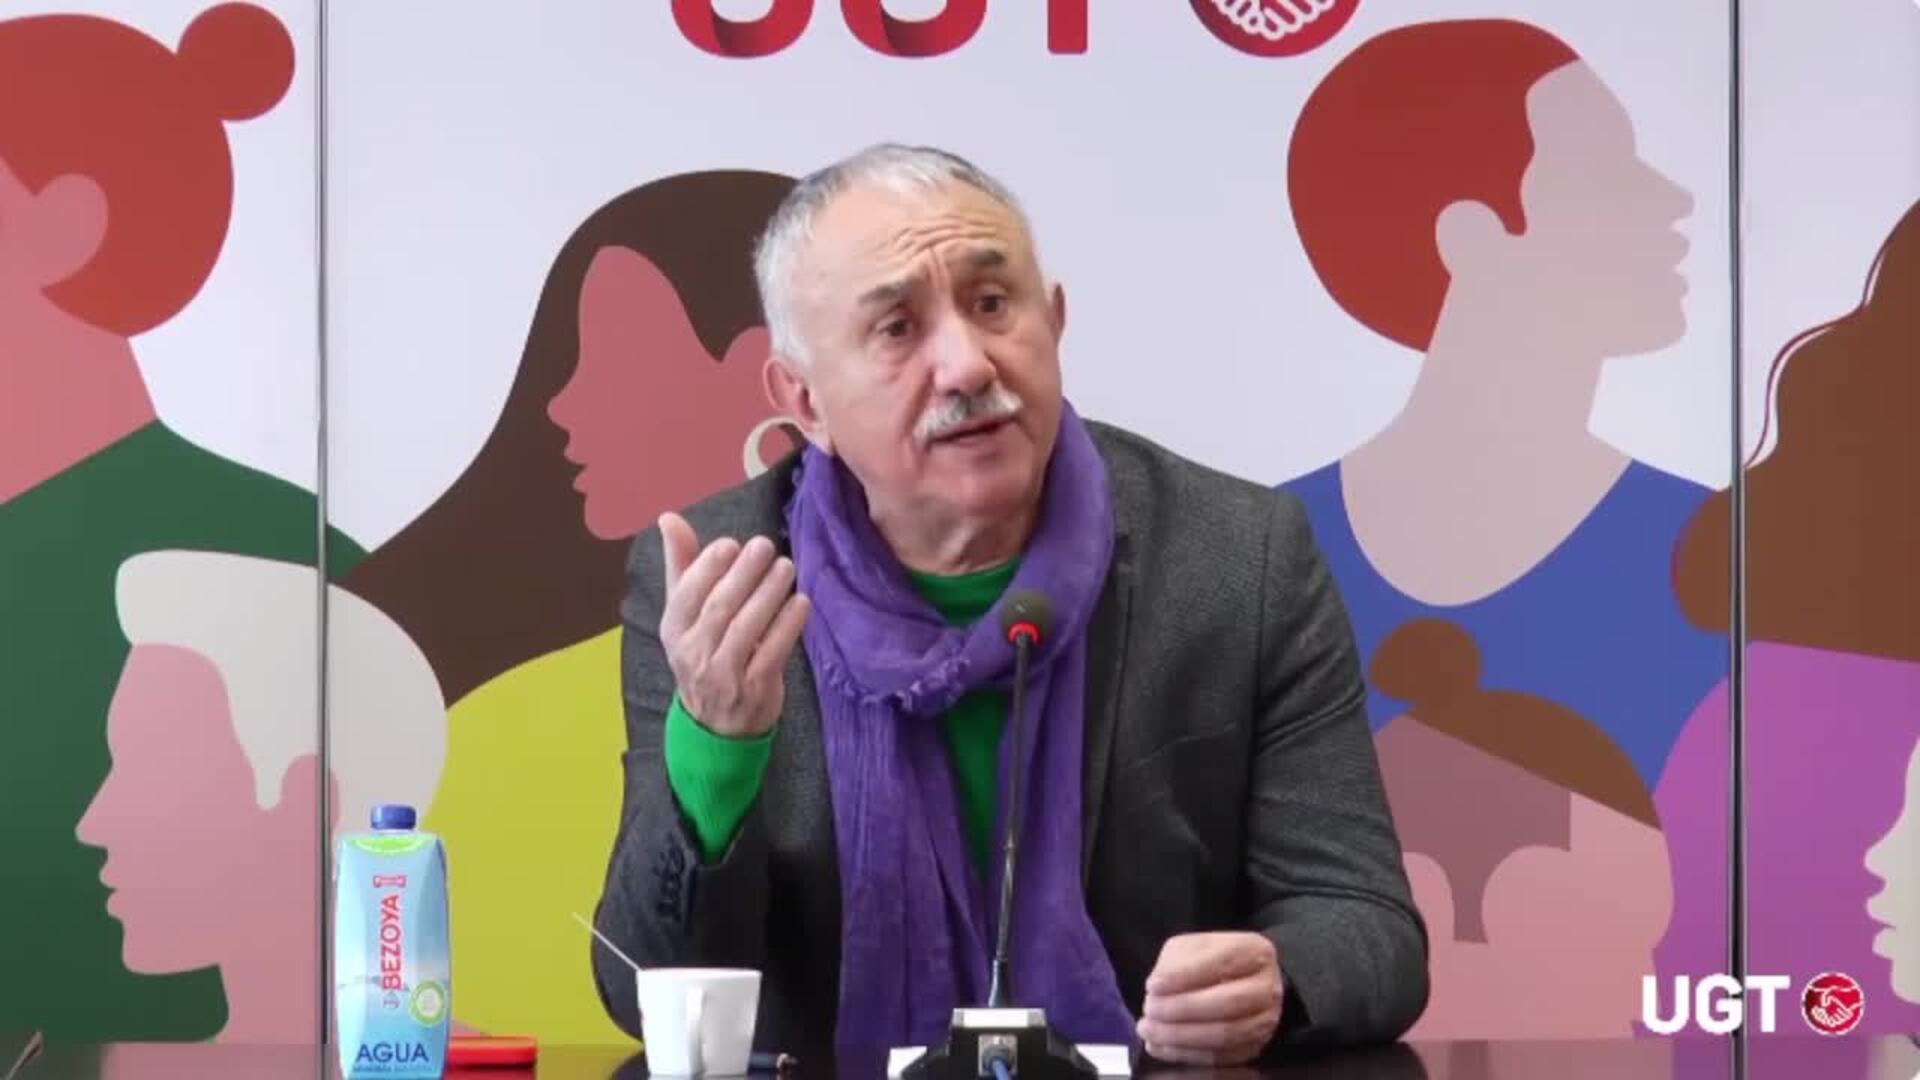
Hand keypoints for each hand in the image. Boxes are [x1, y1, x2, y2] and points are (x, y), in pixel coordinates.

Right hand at [658, 511, 811, 737]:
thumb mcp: (686, 614)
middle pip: (719, 608)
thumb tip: (668, 517)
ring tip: (786, 567)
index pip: (687, 594)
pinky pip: (772, 653)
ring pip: (746, 629)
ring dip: (768, 594)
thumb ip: (682, 565)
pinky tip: (801, 602)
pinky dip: (787, 626)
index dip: (708, 567)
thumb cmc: (704, 654)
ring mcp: (723, 674)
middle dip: (743, 574)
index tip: (731, 544)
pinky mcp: (754, 689)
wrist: (716, 725)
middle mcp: (693, 652)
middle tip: (765, 545)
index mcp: (674, 629)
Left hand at [1138, 932, 1283, 1065]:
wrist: (1248, 983)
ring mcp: (1265, 1021)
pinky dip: (1186, 1054)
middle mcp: (1267, 987)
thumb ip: (1178, 960)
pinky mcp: (1255, 1047)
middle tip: (1149, 1009)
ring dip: (1180, 1036)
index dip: (1185, 976)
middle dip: (1182, 1009)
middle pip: (1227, 1003)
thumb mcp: (1196, 946)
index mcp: (1255, 952)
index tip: (1152, 985)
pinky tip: (1159, 1046)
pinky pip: (1221, 1057)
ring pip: (1224, 1035)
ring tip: (1148, 1030)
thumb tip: (1158, 986)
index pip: (1222, 962)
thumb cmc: (1214, 960)